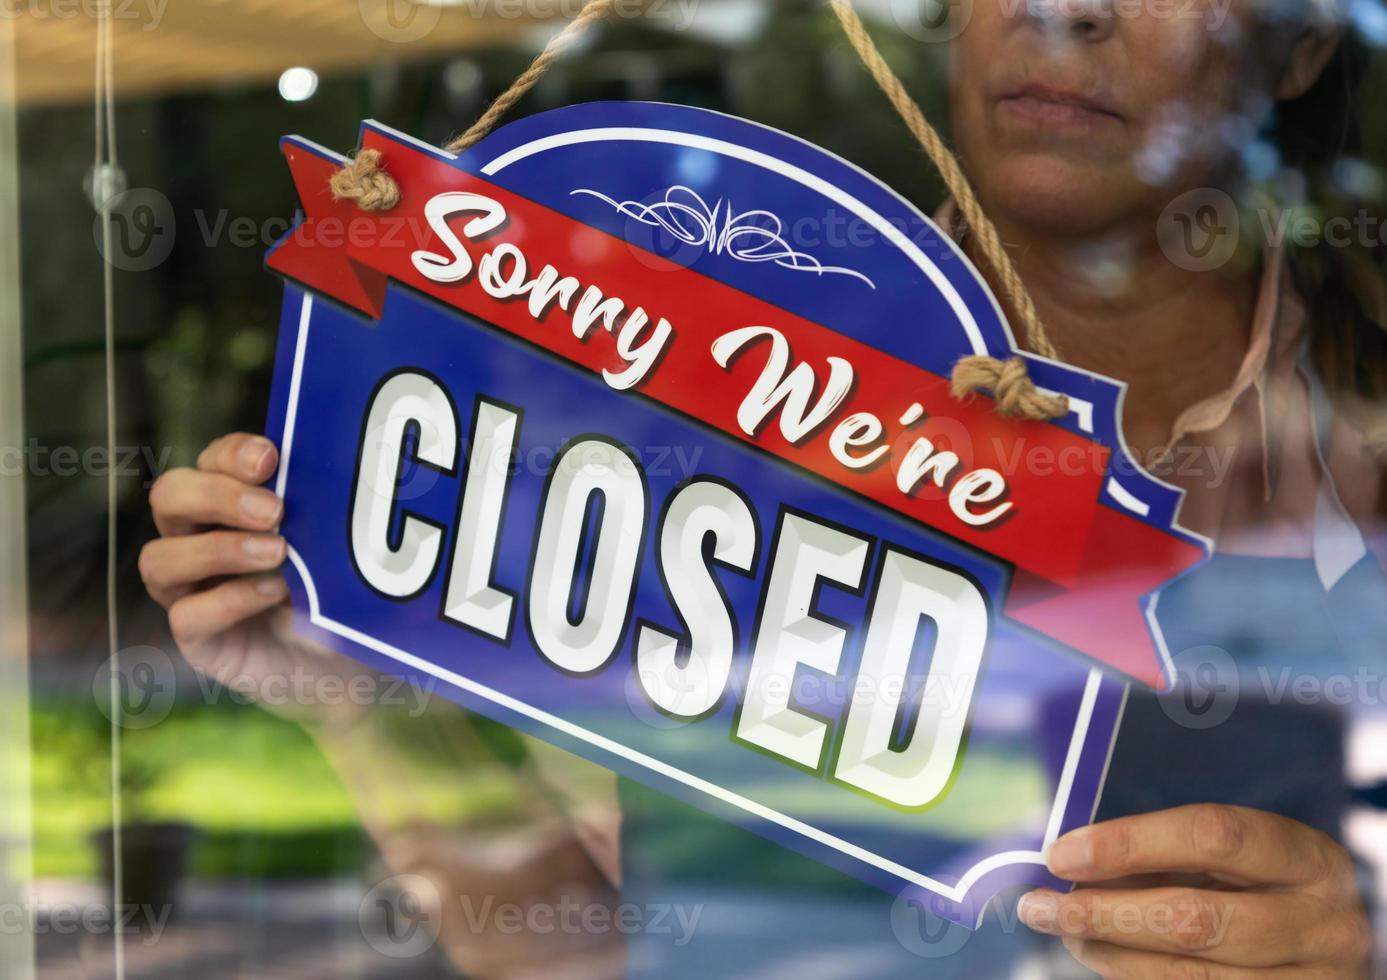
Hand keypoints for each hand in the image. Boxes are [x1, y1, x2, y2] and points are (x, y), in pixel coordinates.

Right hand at [141, 433, 384, 727]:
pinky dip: (229, 600)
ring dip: (218, 549)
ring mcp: (193, 593)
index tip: (271, 459)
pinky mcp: (200, 642)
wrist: (354, 665)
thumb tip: (337, 468)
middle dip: (217, 495)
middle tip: (274, 511)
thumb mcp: (338, 544)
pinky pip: (187, 617)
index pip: (211, 460)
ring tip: (277, 554)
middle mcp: (200, 540)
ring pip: (159, 559)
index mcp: (231, 503)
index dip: (232, 454)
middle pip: (169, 497)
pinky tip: (274, 593)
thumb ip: (322, 509)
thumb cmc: (343, 591)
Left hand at [1017, 804, 1371, 976]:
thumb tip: (1072, 860)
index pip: (1211, 836)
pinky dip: (1137, 978)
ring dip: (1110, 953)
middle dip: (1103, 912)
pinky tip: (1105, 957)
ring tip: (1063, 930)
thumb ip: (1168, 853)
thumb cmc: (1266, 886)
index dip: (1128, 843)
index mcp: (1308, 859)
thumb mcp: (1238, 858)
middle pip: (1195, 919)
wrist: (1331, 945)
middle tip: (1039, 905)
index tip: (1061, 853)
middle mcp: (1322, 924)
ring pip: (1190, 975)